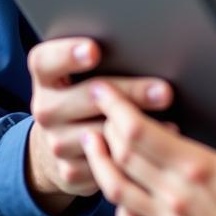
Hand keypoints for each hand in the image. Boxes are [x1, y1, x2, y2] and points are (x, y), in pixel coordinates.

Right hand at [25, 37, 171, 214]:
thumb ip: (105, 58)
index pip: (46, 61)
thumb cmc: (83, 94)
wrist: (58, 142)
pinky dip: (132, 157)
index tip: (94, 50)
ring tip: (170, 122)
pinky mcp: (69, 171)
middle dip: (129, 93)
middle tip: (163, 91)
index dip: (68, 54)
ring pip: (100, 134)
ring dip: (137, 129)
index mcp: (46, 77)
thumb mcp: (82, 73)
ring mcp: (55, 142)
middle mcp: (45, 108)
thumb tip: (148, 45)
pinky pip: (105, 165)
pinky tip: (154, 149)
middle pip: (86, 96)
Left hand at [83, 57, 215, 215]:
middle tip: (98, 107)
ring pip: (117, 190)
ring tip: (92, 143)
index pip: (139, 132)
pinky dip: (117, 207)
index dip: (116, 108)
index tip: (106, 90)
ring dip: (99, 164)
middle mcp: (173, 196)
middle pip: (122, 157)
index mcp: (195, 168)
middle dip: (105, 127)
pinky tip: (119, 196)